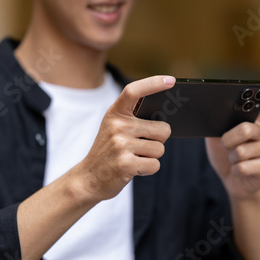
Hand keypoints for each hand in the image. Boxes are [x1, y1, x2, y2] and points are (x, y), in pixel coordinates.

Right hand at [74, 76, 174, 202]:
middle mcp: (117, 126)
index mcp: (115, 114)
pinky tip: (134, 168)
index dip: (153, 83)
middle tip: (140, 146)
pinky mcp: (126, 164)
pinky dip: (148, 169)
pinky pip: (155, 165)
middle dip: (158, 140)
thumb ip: (134, 120)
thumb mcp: (114, 129)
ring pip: (160, 149)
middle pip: (163, 129)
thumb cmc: (108, 152)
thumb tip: (166, 120)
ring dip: (151, 156)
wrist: (88, 178)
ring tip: (134, 158)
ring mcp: (121, 145)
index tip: (171, 81)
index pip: (133, 91)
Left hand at [205, 77, 259, 200]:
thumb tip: (210, 112)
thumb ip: (217, 123)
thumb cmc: (226, 156)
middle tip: (226, 146)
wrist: (232, 181)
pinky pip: (244, 167)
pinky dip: (235, 170)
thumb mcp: (216, 137)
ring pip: (241, 151)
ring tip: (234, 159)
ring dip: (231, 158)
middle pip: (246, 129)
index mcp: (256, 120)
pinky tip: (238, 170)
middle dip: (228, 140)